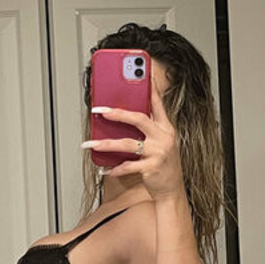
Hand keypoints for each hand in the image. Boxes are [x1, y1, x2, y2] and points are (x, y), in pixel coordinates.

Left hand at [82, 73, 184, 201]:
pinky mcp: (152, 168)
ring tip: (91, 144)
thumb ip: (147, 129)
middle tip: (100, 110)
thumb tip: (123, 116)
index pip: (157, 103)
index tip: (143, 73)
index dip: (150, 87)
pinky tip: (105, 169)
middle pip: (139, 118)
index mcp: (165, 127)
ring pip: (128, 144)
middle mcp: (164, 137)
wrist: (172, 190)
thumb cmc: (163, 164)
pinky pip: (128, 166)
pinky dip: (115, 168)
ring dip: (107, 144)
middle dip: (117, 113)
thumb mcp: (160, 142)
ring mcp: (158, 152)